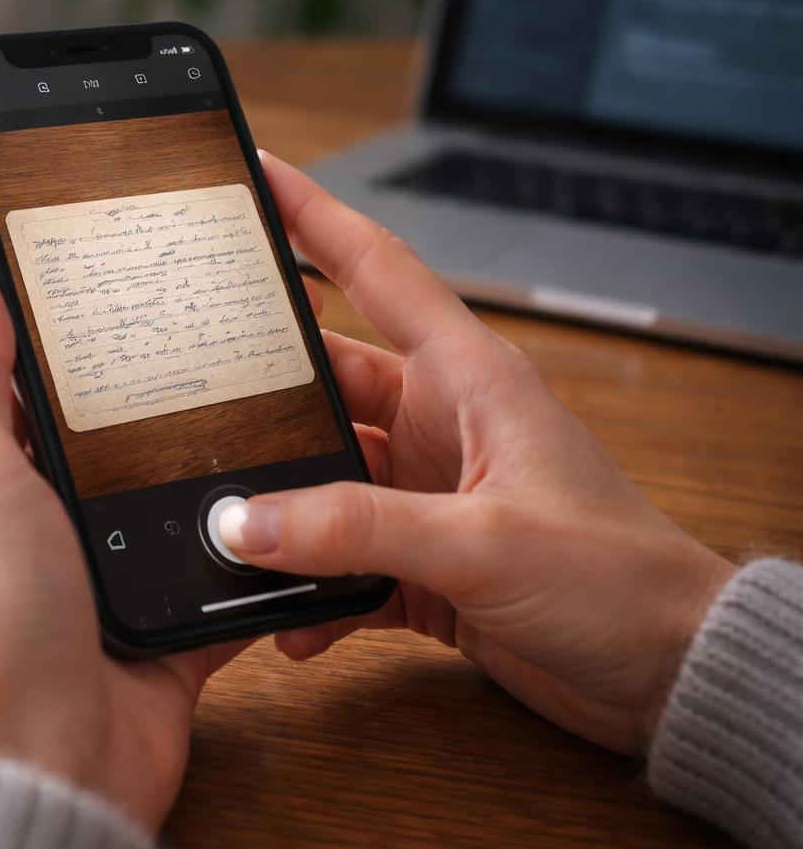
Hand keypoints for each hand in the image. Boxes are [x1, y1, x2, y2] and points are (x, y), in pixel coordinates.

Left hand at [0, 263, 244, 830]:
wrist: (47, 764)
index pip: (25, 384)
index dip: (63, 333)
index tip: (115, 274)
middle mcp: (44, 525)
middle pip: (111, 436)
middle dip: (155, 393)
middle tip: (219, 327)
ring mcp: (107, 576)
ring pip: (174, 498)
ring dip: (212, 469)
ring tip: (271, 399)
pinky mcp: (167, 626)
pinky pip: (223, 573)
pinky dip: (253, 549)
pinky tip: (290, 503)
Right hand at [217, 151, 734, 756]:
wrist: (667, 670)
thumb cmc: (618, 578)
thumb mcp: (482, 541)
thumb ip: (358, 527)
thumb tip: (246, 521)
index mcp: (466, 378)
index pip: (375, 270)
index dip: (313, 216)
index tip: (255, 178)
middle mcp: (439, 423)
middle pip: (323, 383)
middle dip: (256, 392)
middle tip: (181, 385)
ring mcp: (425, 491)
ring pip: (320, 477)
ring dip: (279, 512)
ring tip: (226, 529)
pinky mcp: (420, 559)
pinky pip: (340, 557)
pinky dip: (311, 586)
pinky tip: (288, 618)